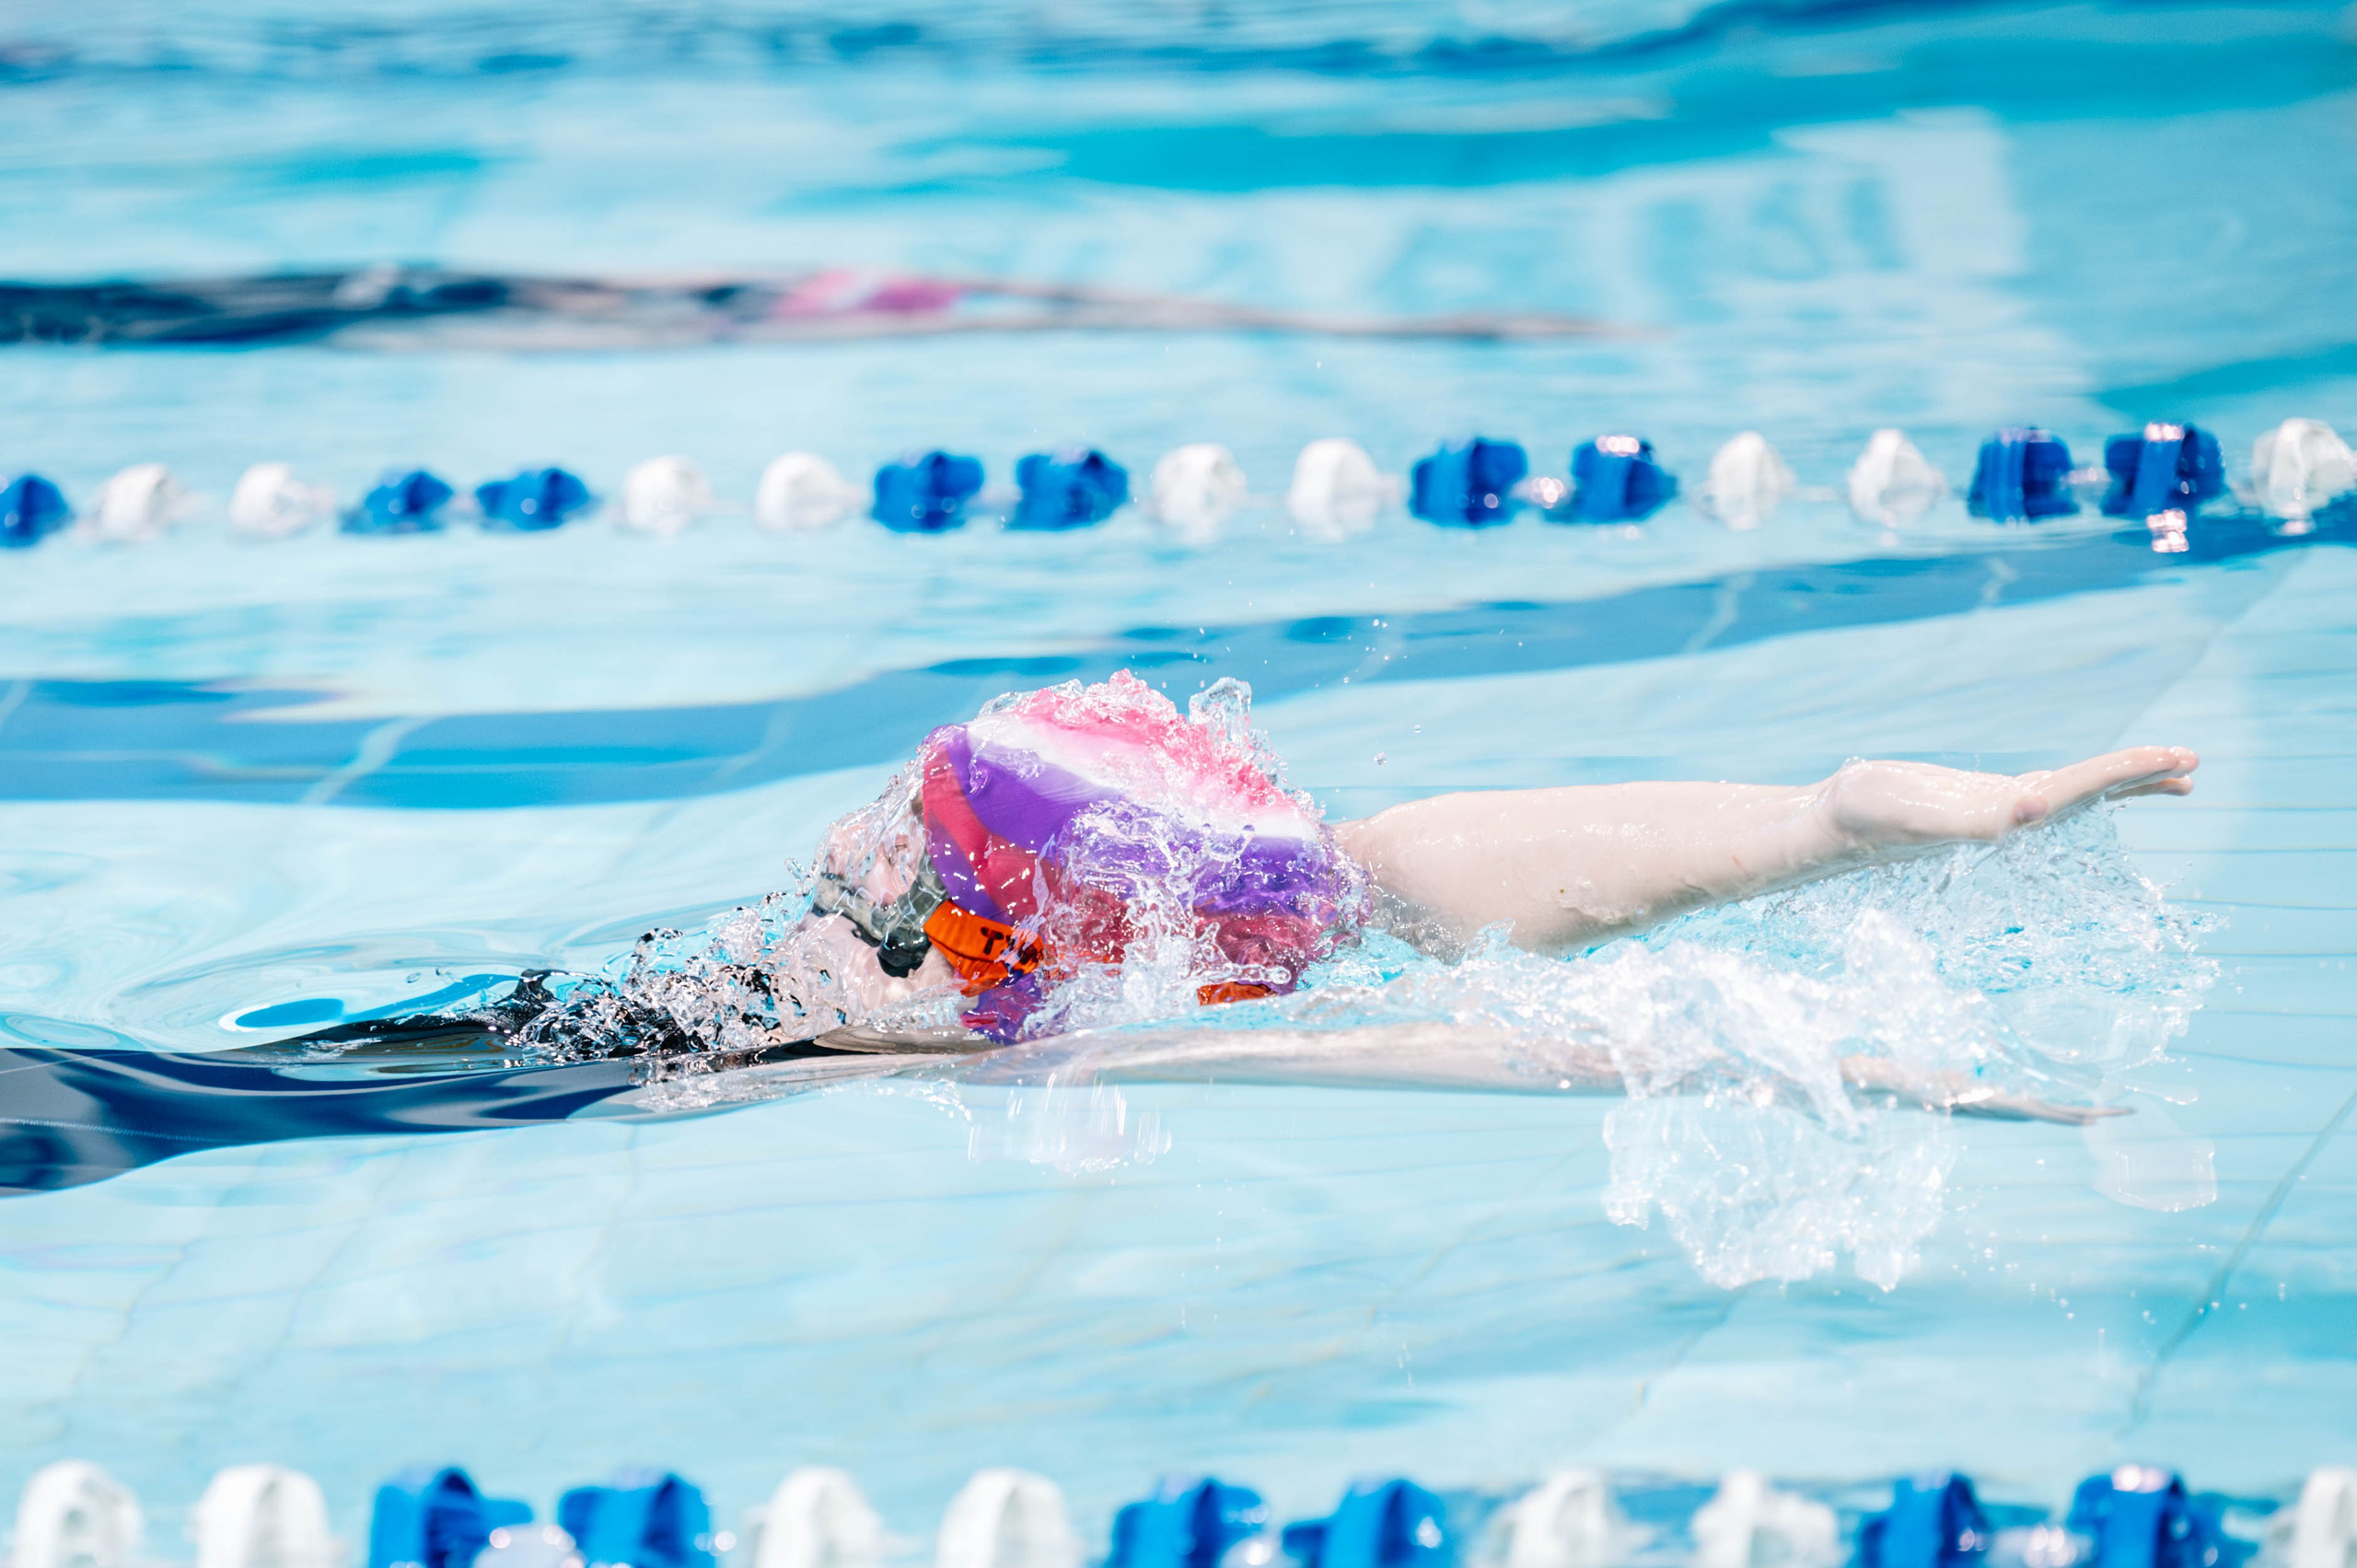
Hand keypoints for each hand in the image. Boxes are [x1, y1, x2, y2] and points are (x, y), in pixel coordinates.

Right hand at [1816, 746, 2198, 850]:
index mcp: (2006, 819)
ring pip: (2078, 794)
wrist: (1832, 828)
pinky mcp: (1983, 800)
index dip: (2123, 773)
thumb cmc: (1866, 819)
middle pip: (2092, 797)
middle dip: (2141, 778)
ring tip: (2175, 778)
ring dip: (2125, 784)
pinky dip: (2083, 783)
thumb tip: (2033, 809)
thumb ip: (1972, 818)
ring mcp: (2001, 809)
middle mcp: (2012, 818)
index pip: (2079, 791)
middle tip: (2192, 764)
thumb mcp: (1917, 811)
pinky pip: (2048, 789)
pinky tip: (2092, 784)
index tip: (2171, 760)